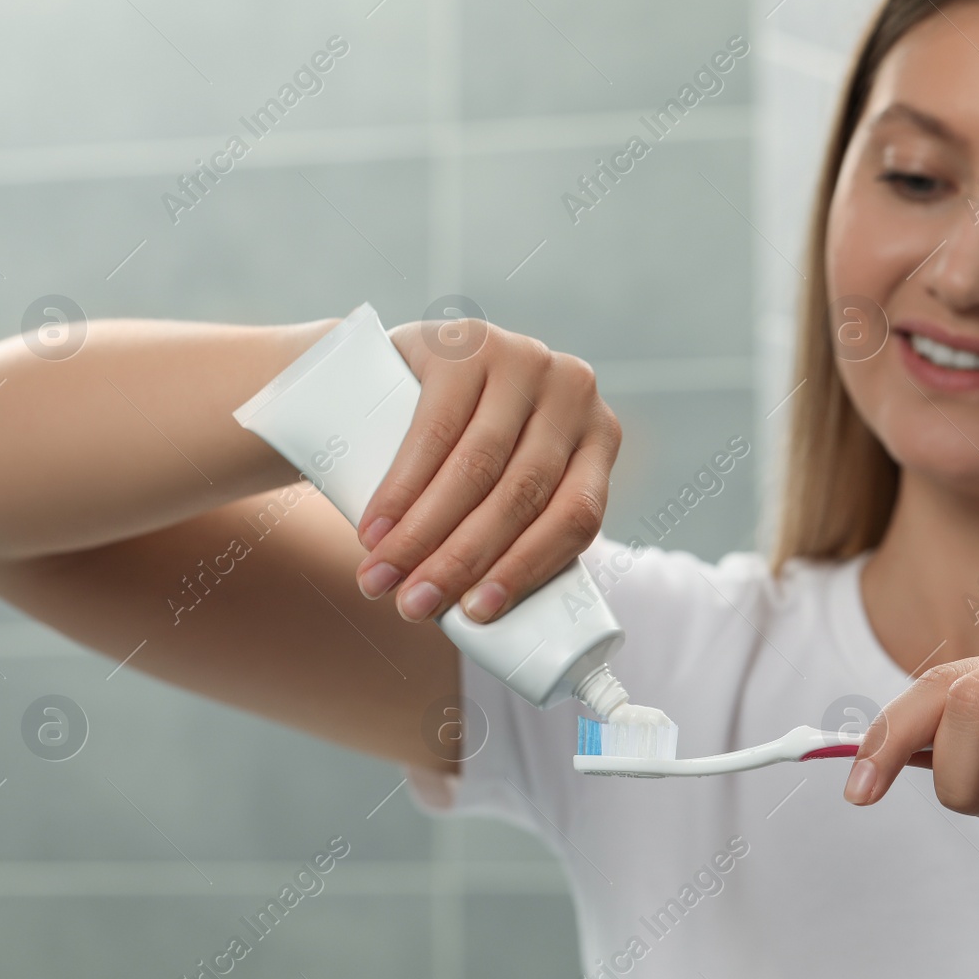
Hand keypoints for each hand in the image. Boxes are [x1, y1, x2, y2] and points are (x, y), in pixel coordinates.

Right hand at [353, 317, 620, 623]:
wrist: (403, 374)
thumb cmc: (462, 455)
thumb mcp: (507, 486)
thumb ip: (520, 535)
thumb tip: (497, 635)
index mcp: (600, 438)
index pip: (577, 517)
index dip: (526, 571)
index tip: (476, 616)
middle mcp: (574, 391)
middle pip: (522, 496)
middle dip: (462, 561)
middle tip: (412, 607)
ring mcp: (522, 358)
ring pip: (477, 468)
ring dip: (424, 534)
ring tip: (382, 578)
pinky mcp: (466, 343)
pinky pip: (434, 428)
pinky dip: (402, 488)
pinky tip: (378, 526)